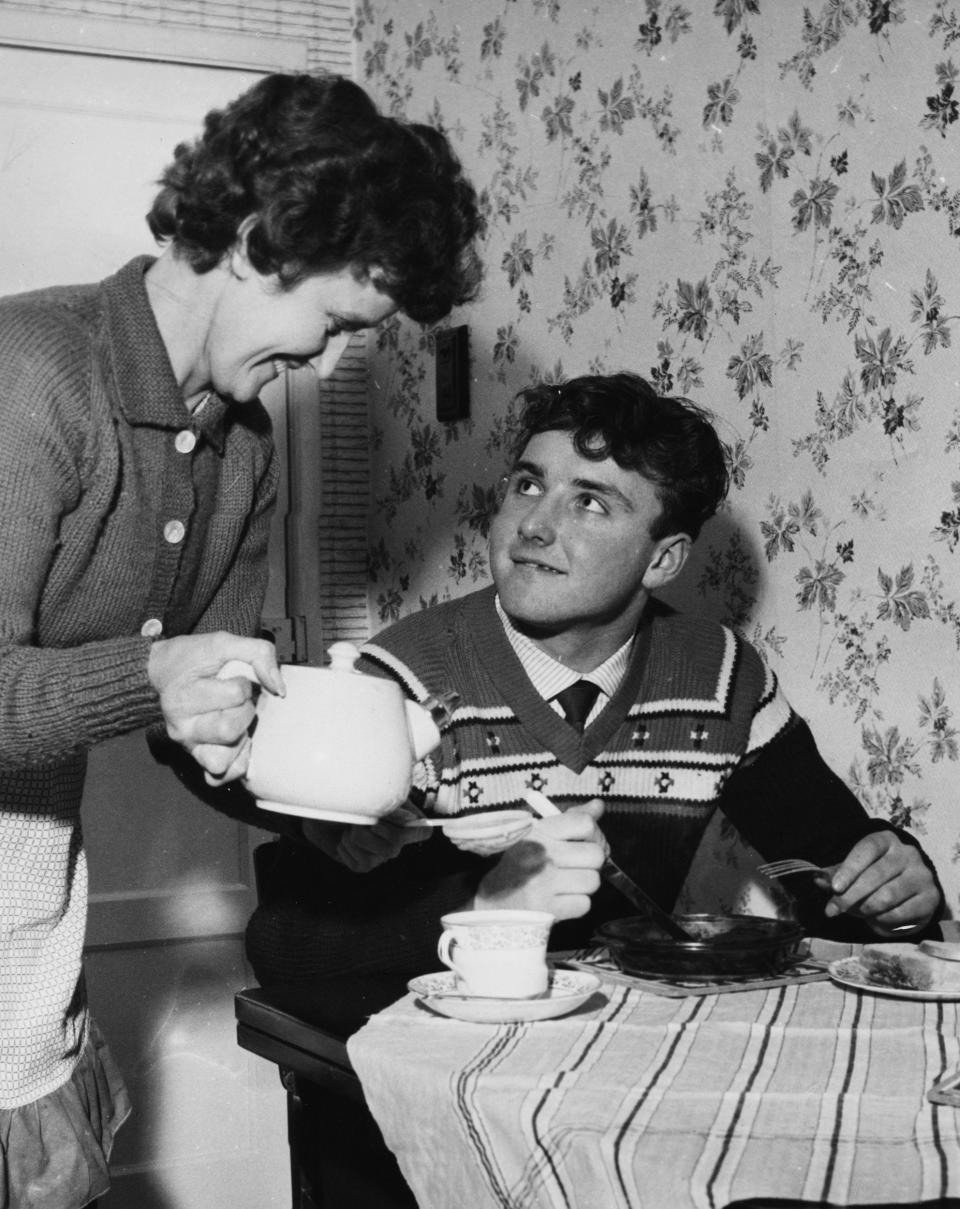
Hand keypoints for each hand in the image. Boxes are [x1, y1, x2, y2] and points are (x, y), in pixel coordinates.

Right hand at [147, 631, 284, 782]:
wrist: (164, 672)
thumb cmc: (194, 659)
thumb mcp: (224, 642)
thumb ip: (258, 654)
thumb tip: (278, 689)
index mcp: (182, 696)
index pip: (234, 694)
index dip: (244, 683)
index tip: (234, 678)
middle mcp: (181, 727)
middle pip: (229, 730)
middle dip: (244, 711)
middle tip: (236, 701)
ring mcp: (189, 746)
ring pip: (223, 760)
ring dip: (240, 739)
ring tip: (234, 720)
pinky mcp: (198, 759)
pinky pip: (220, 777)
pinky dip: (236, 762)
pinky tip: (238, 742)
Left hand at [302, 806, 430, 872]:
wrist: (325, 810)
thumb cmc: (351, 797)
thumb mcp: (371, 791)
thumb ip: (389, 797)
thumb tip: (405, 801)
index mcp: (404, 820)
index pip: (424, 831)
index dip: (413, 828)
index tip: (390, 818)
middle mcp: (398, 842)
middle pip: (394, 843)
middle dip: (370, 827)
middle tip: (360, 817)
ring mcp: (381, 856)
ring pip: (374, 853)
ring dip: (355, 836)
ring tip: (350, 826)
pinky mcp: (364, 866)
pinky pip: (359, 862)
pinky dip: (345, 847)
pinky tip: (344, 839)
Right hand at [473, 799, 605, 919]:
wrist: (495, 900)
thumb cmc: (523, 864)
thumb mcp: (540, 835)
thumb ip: (571, 819)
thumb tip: (598, 805)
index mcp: (539, 832)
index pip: (585, 823)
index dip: (596, 834)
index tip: (588, 842)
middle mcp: (540, 855)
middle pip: (596, 855)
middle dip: (592, 863)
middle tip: (579, 866)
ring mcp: (543, 884)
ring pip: (593, 881)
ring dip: (585, 885)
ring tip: (568, 884)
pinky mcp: (547, 909)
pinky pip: (584, 904)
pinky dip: (577, 904)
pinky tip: (562, 899)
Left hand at [821, 831, 940, 935]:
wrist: (912, 889)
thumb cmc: (876, 875)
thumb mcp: (855, 869)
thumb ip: (836, 874)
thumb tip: (817, 880)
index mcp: (886, 840)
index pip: (867, 849)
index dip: (849, 868)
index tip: (834, 888)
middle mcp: (908, 854)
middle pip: (875, 876)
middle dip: (850, 896)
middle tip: (834, 910)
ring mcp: (922, 875)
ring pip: (887, 896)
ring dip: (865, 909)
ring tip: (856, 913)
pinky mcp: (930, 898)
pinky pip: (899, 913)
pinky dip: (881, 920)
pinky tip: (874, 919)